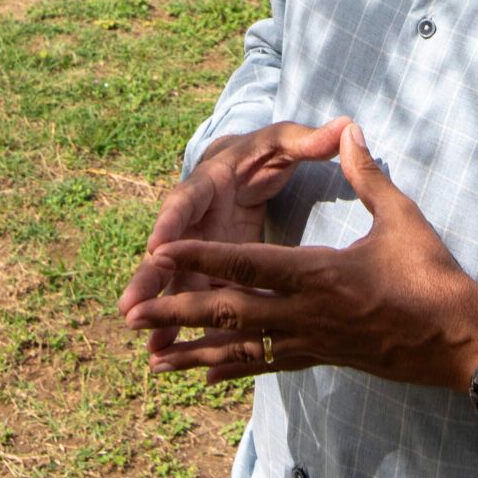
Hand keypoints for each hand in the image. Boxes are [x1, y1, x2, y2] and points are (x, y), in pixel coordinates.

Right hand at [117, 118, 349, 357]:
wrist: (242, 166)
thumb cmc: (262, 152)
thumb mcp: (282, 141)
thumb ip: (308, 140)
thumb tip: (346, 126)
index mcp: (209, 182)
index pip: (186, 201)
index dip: (170, 223)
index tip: (155, 246)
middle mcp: (195, 218)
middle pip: (169, 250)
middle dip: (150, 279)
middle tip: (130, 308)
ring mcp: (198, 246)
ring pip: (176, 282)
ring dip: (163, 313)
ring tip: (152, 347)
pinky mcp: (208, 267)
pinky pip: (194, 296)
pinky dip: (183, 323)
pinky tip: (172, 352)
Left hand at [126, 122, 477, 391]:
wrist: (459, 338)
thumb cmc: (432, 275)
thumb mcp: (403, 217)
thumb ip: (368, 174)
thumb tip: (349, 129)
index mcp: (321, 274)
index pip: (249, 265)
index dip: (202, 256)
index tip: (161, 254)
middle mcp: (308, 313)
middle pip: (231, 313)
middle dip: (179, 312)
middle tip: (133, 317)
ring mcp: (313, 341)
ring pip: (242, 350)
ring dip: (195, 353)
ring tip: (154, 363)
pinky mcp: (323, 357)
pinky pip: (269, 365)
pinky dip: (233, 369)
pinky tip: (206, 377)